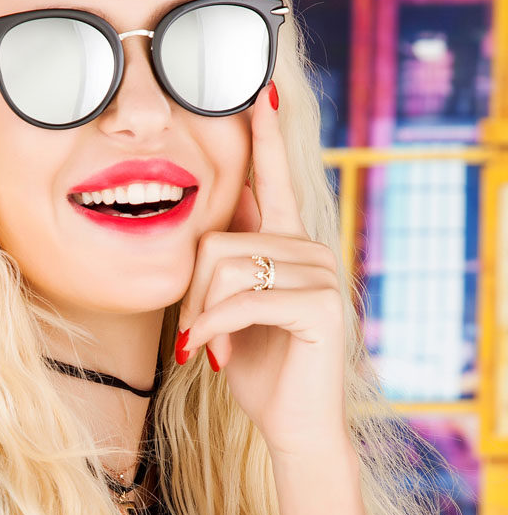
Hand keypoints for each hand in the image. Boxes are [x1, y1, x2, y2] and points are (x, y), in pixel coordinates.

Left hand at [177, 81, 347, 458]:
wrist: (289, 423)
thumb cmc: (255, 361)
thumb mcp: (230, 304)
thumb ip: (229, 256)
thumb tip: (219, 205)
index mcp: (286, 241)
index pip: (273, 177)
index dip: (267, 135)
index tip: (262, 91)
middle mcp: (308, 246)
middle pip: (218, 239)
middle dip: (194, 290)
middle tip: (193, 329)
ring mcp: (320, 272)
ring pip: (226, 268)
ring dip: (202, 313)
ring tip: (207, 344)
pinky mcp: (321, 303)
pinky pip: (242, 299)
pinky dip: (212, 328)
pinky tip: (208, 352)